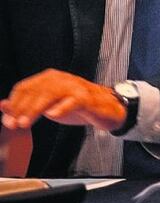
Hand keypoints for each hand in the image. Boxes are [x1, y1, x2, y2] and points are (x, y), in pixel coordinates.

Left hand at [0, 69, 124, 131]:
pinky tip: (53, 115)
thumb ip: (27, 105)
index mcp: (49, 78)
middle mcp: (61, 79)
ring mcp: (74, 87)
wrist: (106, 108)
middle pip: (35, 91)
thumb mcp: (48, 105)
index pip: (24, 87)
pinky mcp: (87, 98)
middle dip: (21, 108)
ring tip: (25, 123)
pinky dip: (61, 108)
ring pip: (50, 94)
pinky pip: (73, 101)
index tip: (7, 120)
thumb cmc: (76, 105)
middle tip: (14, 124)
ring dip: (35, 110)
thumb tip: (3, 106)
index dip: (14, 104)